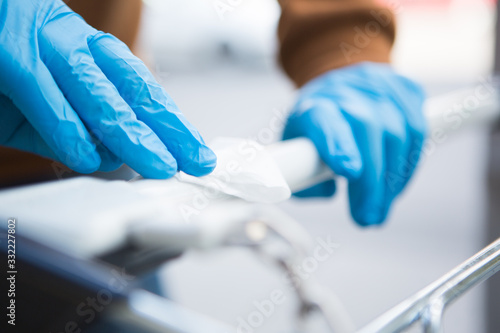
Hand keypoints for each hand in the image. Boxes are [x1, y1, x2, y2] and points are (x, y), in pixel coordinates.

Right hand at [0, 0, 215, 177]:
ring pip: (96, 89)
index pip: (139, 86)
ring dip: (129, 133)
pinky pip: (42, 91)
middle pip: (131, 87)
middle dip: (167, 128)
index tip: (195, 150)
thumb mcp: (38, 102)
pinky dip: (65, 128)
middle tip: (195, 161)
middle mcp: (68, 38)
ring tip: (156, 165)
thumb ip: (73, 125)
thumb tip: (109, 156)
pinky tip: (88, 158)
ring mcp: (35, 37)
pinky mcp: (4, 48)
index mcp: (82, 48)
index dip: (170, 120)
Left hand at [283, 62, 426, 225]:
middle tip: (366, 217)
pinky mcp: (405, 88)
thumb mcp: (294, 151)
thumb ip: (304, 177)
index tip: (348, 173)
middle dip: (371, 181)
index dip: (338, 144)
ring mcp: (378, 86)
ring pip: (398, 132)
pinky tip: (395, 186)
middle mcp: (347, 91)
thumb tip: (329, 190)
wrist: (336, 86)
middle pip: (367, 129)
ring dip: (392, 180)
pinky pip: (417, 129)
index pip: (326, 121)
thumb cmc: (314, 126)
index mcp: (313, 107)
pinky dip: (409, 164)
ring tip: (380, 208)